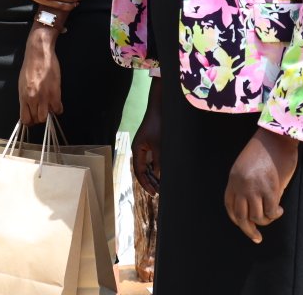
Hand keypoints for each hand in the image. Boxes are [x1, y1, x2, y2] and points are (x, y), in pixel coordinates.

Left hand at [18, 27, 62, 124]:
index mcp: (23, 97)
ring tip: (49, 107)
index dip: (30, 121)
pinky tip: (56, 103)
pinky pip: (58, 108)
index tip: (33, 118)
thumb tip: (28, 106)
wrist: (38, 54)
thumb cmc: (29, 67)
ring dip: (49, 114)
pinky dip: (58, 108)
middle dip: (39, 117)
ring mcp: (44, 96)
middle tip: (42, 110)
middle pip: (37, 119)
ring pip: (47, 117)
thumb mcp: (22, 84)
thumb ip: (25, 97)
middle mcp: (33, 99)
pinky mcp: (55, 92)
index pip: (25, 119)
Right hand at [132, 80, 162, 194]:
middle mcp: (140, 150)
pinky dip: (158, 168)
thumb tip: (159, 176)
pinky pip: (154, 160)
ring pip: (149, 166)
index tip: (153, 193)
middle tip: (159, 192)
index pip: (139, 171)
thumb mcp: (159, 145)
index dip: (145, 183)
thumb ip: (159, 161)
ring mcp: (146, 147)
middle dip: (150, 181)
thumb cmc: (158, 125)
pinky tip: (165, 173)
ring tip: (163, 186)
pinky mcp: (153, 145)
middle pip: (143, 171)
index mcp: (137, 150)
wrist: (161, 109)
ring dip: (155, 175)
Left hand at [224, 128, 299, 242]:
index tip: (245, 225)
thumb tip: (256, 206)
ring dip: (266, 221)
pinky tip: (280, 209)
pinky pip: (270, 212)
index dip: (237, 219)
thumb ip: (248, 185)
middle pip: (241, 217)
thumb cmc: (266, 150)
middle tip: (256, 238)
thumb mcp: (248, 166)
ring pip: (256, 217)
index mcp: (233, 179)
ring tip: (274, 213)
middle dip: (249, 230)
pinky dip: (275, 214)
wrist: (277, 136)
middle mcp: (241, 185)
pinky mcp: (269, 189)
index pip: (229, 206)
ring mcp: (254, 188)